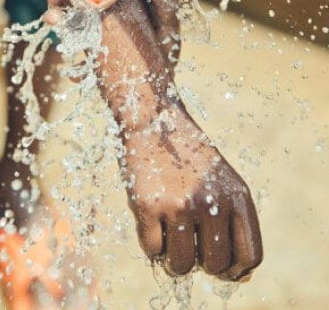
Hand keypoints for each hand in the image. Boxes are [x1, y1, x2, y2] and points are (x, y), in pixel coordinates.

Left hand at [43, 0, 186, 63]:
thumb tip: (90, 1)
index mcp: (167, 6)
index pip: (165, 46)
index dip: (150, 70)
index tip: (126, 87)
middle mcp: (151, 4)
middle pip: (129, 40)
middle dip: (99, 52)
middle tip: (74, 68)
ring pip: (107, 21)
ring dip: (80, 25)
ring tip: (53, 18)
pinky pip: (95, 0)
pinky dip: (75, 3)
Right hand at [122, 108, 262, 278]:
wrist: (155, 119)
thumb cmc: (190, 157)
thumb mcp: (223, 182)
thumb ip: (235, 225)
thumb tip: (241, 278)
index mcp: (237, 195)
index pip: (250, 255)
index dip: (235, 269)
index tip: (220, 264)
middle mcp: (212, 201)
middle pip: (215, 265)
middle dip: (201, 262)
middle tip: (188, 241)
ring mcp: (180, 204)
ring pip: (182, 265)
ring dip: (174, 260)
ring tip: (169, 238)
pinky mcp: (149, 206)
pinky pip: (152, 250)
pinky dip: (152, 245)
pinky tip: (152, 223)